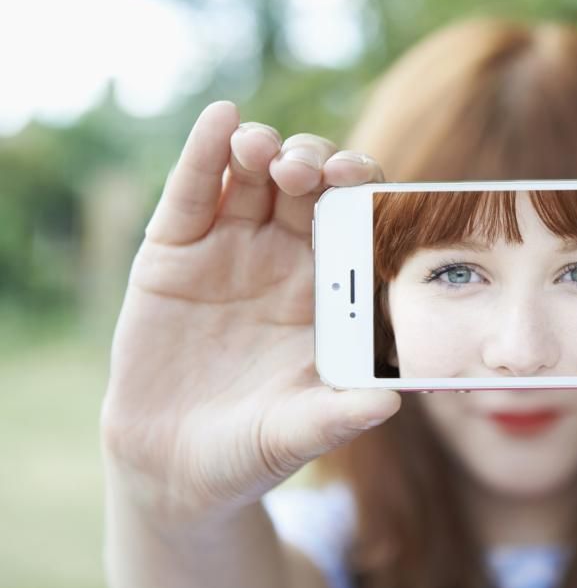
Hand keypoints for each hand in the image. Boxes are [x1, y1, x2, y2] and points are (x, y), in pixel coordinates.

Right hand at [100, 102, 399, 526]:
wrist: (176, 465)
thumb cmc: (253, 447)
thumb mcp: (298, 432)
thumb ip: (341, 415)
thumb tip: (391, 402)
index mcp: (330, 287)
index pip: (356, 220)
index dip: (362, 193)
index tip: (362, 183)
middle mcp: (285, 257)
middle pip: (308, 186)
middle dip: (314, 164)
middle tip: (311, 171)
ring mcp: (229, 248)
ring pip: (252, 176)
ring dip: (262, 150)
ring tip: (262, 151)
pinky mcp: (174, 252)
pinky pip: (192, 192)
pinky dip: (204, 154)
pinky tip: (220, 121)